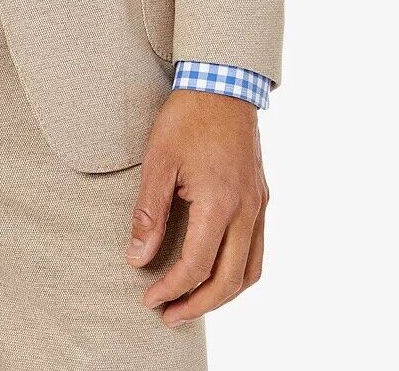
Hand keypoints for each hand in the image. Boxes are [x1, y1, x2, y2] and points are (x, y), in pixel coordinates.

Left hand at [127, 89, 267, 324]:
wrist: (223, 83)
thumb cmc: (188, 117)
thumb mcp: (159, 160)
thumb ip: (149, 212)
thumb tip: (137, 258)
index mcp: (220, 202)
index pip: (196, 264)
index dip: (171, 289)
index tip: (149, 298)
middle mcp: (247, 210)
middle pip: (228, 280)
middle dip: (198, 305)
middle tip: (168, 315)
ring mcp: (258, 205)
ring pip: (250, 271)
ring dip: (222, 295)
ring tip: (192, 303)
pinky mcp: (261, 198)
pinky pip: (258, 250)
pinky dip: (239, 273)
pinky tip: (217, 273)